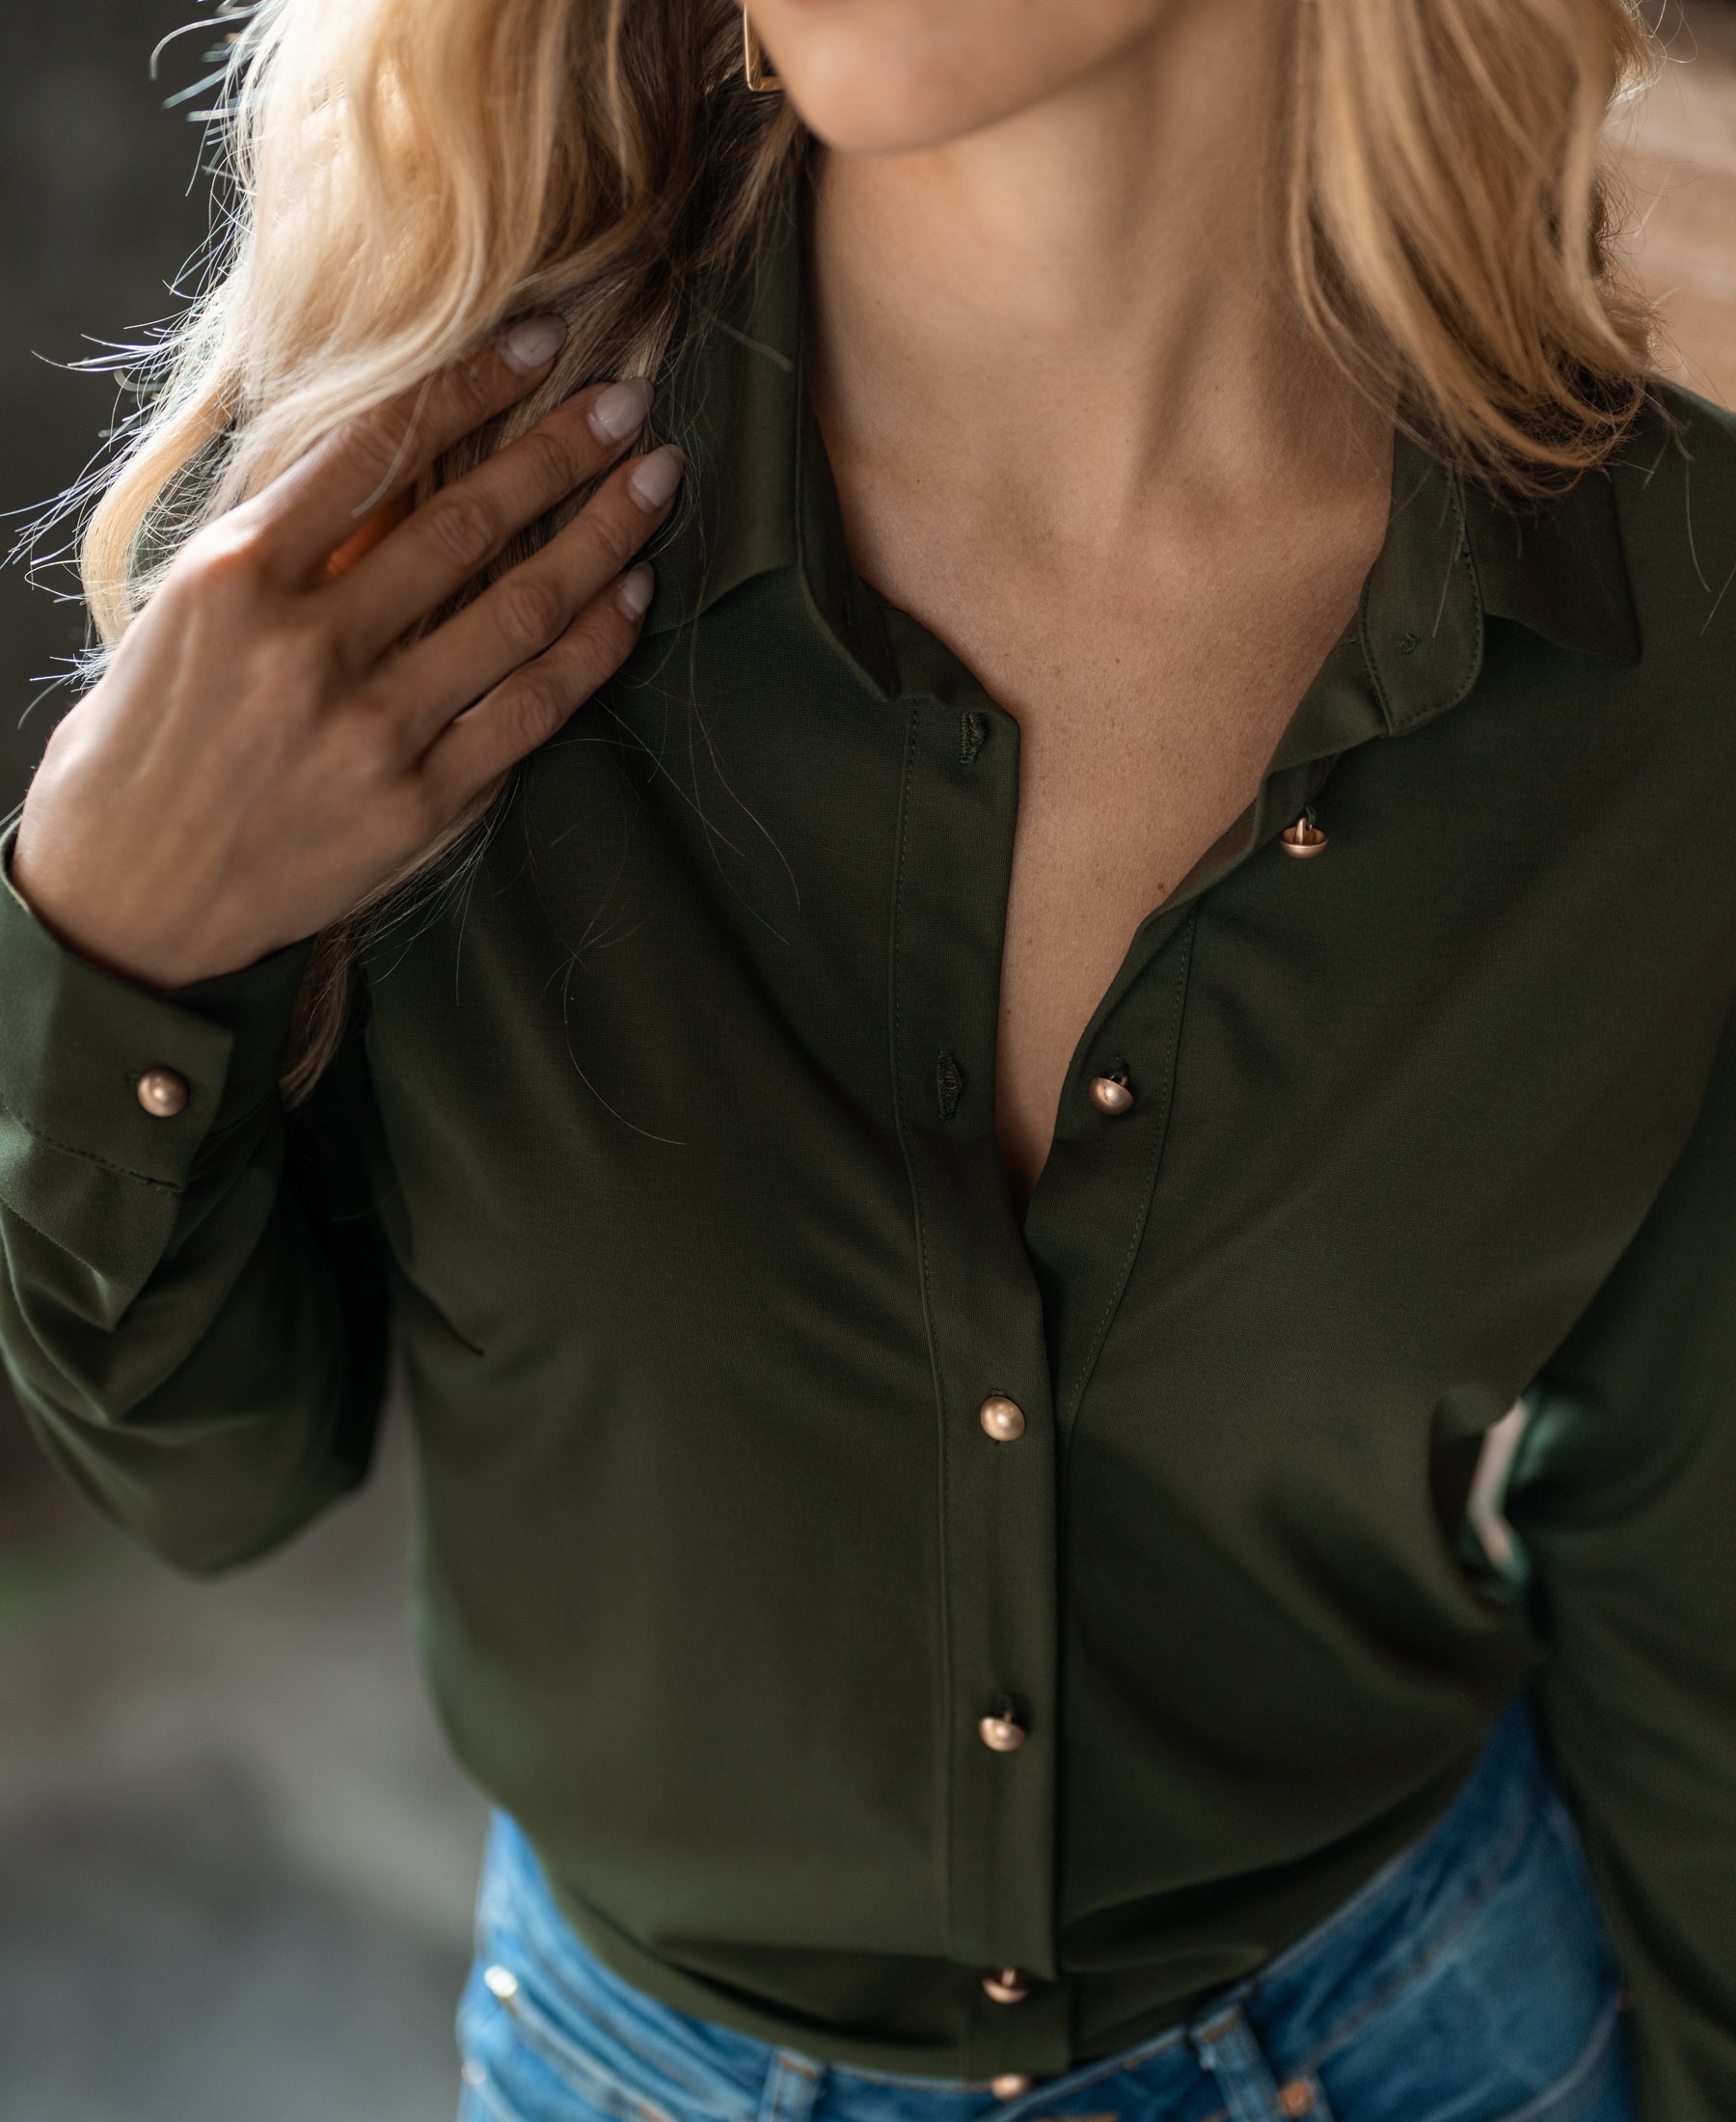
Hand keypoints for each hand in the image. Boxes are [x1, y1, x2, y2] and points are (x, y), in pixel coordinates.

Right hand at [10, 317, 683, 989]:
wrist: (127, 892)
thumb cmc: (150, 737)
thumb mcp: (186, 612)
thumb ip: (285, 542)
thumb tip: (404, 462)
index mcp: (236, 576)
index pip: (377, 450)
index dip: (472, 385)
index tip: (540, 343)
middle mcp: (308, 647)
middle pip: (469, 520)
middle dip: (563, 450)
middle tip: (630, 401)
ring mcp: (371, 730)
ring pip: (520, 610)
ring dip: (603, 535)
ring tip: (658, 481)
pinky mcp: (417, 803)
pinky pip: (532, 710)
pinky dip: (594, 647)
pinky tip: (634, 595)